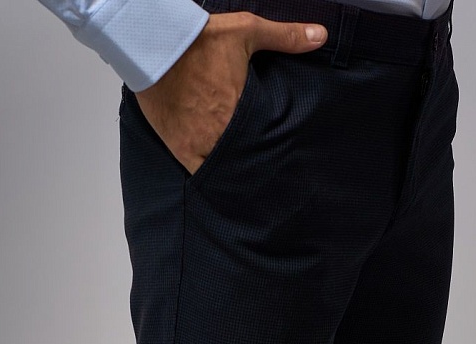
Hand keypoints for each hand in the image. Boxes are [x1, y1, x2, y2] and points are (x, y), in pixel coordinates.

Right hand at [133, 12, 326, 175]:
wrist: (155, 44)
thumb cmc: (200, 40)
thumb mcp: (246, 32)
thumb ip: (284, 37)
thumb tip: (320, 36)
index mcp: (242, 116)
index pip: (264, 146)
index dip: (272, 154)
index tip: (281, 161)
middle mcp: (221, 137)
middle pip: (245, 163)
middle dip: (254, 166)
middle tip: (267, 176)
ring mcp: (199, 146)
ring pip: (223, 172)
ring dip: (233, 173)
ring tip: (246, 180)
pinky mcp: (178, 147)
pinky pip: (197, 172)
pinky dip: (208, 176)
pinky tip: (218, 180)